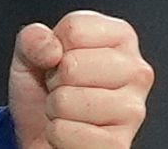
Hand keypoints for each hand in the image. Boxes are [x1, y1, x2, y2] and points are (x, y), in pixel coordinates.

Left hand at [7, 10, 153, 148]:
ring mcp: (133, 110)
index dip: (53, 48)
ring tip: (68, 110)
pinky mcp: (119, 144)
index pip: (74, 29)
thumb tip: (50, 47)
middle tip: (64, 89)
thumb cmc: (44, 90)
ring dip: (54, 109)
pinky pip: (66, 133)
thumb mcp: (30, 53)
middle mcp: (136, 71)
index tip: (59, 61)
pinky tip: (73, 132)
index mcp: (121, 37)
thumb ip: (32, 38)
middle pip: (72, 65)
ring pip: (67, 101)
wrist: (43, 134)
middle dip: (54, 80)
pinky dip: (56, 134)